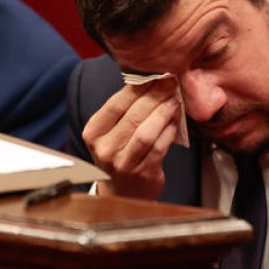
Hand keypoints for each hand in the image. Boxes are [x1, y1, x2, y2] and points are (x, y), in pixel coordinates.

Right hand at [81, 80, 181, 199]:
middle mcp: (105, 149)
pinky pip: (159, 148)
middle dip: (155, 96)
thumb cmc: (119, 155)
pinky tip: (175, 121)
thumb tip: (150, 81)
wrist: (122, 193)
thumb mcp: (110, 133)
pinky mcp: (143, 174)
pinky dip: (169, 131)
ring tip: (174, 100)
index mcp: (93, 133)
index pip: (115, 104)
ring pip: (146, 132)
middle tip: (170, 83)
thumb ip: (124, 110)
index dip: (137, 88)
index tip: (154, 75)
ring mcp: (123, 164)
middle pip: (133, 116)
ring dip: (164, 113)